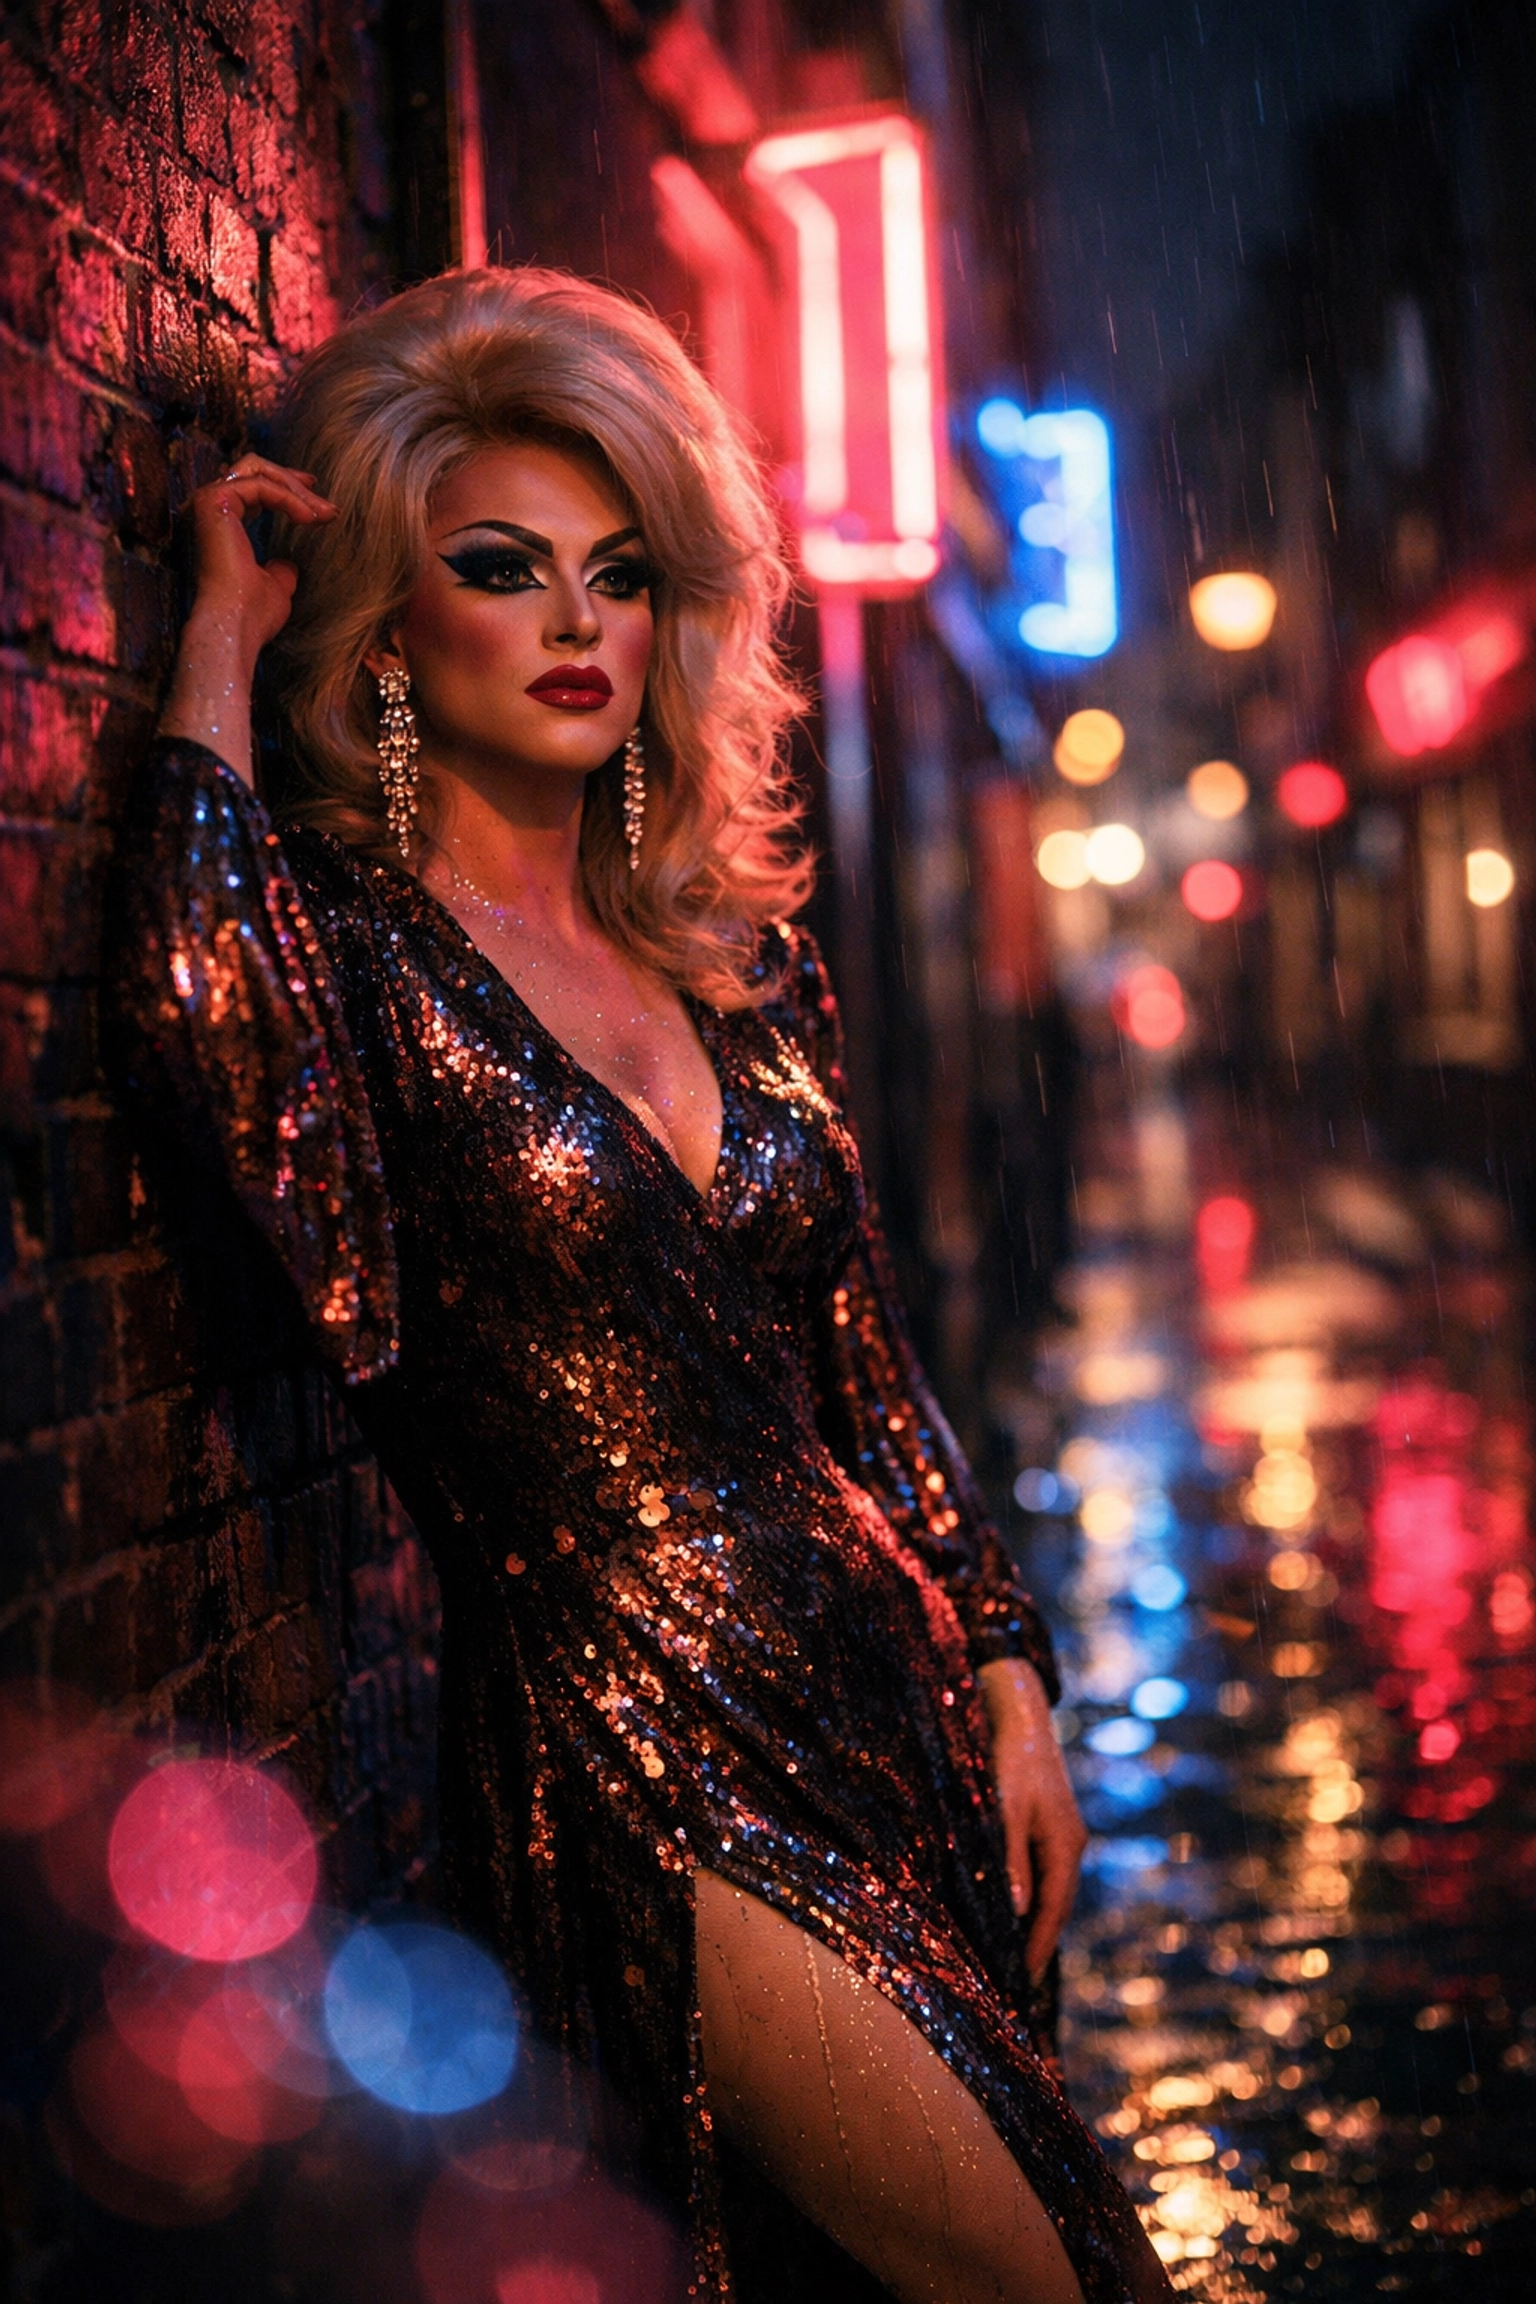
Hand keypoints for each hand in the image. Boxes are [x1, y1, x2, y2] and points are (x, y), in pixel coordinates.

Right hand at [158, 456, 334, 783]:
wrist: (234, 626)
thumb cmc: (252, 616)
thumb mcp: (274, 587)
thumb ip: (279, 570)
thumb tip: (289, 565)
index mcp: (218, 523)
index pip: (251, 487)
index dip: (287, 489)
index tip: (318, 504)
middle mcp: (207, 507)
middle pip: (253, 469)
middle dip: (294, 483)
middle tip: (328, 507)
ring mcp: (208, 501)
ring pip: (257, 471)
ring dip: (296, 490)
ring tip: (325, 515)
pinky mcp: (215, 500)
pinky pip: (261, 486)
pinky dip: (289, 498)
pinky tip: (310, 519)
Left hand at [977, 1657, 1087, 1983]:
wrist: (1017, 1710)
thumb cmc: (1007, 1757)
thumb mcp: (1005, 1809)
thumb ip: (1011, 1859)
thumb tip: (1019, 1913)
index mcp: (1065, 1845)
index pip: (1054, 1911)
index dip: (1038, 1948)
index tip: (1022, 1983)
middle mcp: (1070, 1844)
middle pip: (1057, 1906)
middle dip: (1039, 1943)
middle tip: (1016, 1984)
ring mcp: (1062, 1834)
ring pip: (1051, 1890)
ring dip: (1035, 1923)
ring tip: (1013, 1957)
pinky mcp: (1048, 1824)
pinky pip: (1042, 1873)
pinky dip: (1031, 1898)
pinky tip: (1014, 1911)